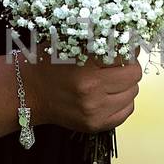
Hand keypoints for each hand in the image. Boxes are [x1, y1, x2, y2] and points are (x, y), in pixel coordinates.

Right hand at [20, 52, 142, 132]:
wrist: (29, 91)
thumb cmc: (48, 64)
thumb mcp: (70, 43)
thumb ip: (99, 41)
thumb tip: (129, 39)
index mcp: (86, 71)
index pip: (126, 57)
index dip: (127, 50)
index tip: (124, 48)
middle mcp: (91, 94)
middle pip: (134, 76)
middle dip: (128, 67)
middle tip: (117, 65)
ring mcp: (95, 112)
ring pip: (133, 93)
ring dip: (125, 85)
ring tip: (109, 80)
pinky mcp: (96, 125)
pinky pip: (126, 111)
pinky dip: (122, 101)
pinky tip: (108, 94)